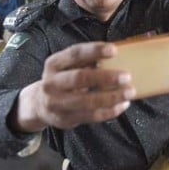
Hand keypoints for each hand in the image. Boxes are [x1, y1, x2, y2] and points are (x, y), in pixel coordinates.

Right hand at [19, 42, 134, 129]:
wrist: (39, 105)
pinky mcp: (66, 119)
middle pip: (80, 78)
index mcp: (54, 64)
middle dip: (105, 77)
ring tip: (129, 92)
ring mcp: (57, 103)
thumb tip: (117, 54)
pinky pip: (91, 116)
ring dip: (111, 97)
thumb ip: (86, 60)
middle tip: (126, 76)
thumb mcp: (66, 66)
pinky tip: (122, 105)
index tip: (114, 49)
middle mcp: (52, 83)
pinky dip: (110, 111)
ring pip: (87, 101)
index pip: (74, 54)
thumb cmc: (62, 79)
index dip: (94, 50)